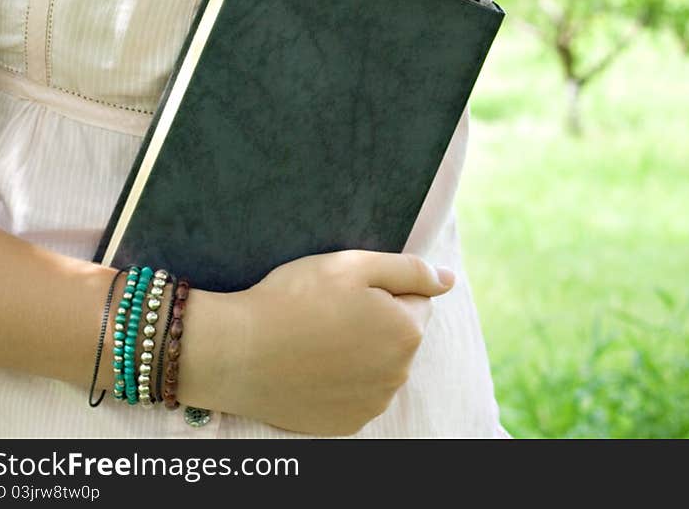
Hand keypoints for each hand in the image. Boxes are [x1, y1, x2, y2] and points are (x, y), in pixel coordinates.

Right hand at [186, 249, 454, 436]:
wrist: (240, 351)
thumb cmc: (296, 298)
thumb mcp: (354, 264)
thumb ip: (410, 270)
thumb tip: (449, 280)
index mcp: (406, 331)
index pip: (416, 300)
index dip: (383, 289)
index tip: (347, 290)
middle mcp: (398, 375)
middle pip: (399, 335)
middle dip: (376, 321)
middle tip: (329, 311)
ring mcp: (372, 404)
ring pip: (379, 366)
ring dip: (361, 352)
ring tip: (317, 338)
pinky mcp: (346, 424)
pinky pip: (358, 394)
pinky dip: (342, 380)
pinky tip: (312, 366)